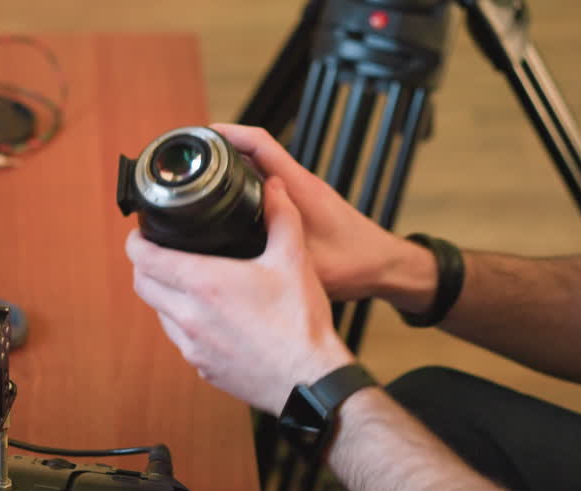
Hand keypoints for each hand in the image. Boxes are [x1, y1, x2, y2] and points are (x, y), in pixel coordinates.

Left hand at [127, 177, 353, 414]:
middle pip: (142, 286)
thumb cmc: (300, 322)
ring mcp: (192, 345)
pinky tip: (206, 317)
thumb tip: (272, 186)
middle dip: (144, 267)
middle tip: (157, 254)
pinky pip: (179, 340)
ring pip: (159, 314)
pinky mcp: (201, 366)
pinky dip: (183, 324)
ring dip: (163, 296)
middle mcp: (189, 316)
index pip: (144, 259)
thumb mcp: (293, 260)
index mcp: (204, 284)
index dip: (135, 243)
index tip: (138, 234)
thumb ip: (281, 217)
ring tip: (184, 283)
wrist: (308, 380)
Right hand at [211, 123, 426, 302]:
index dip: (229, 133)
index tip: (205, 134)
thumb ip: (271, 252)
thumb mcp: (305, 263)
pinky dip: (249, 188)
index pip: (260, 144)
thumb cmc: (356, 264)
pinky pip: (270, 187)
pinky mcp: (305, 205)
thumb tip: (231, 256)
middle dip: (223, 151)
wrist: (385, 267)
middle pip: (255, 152)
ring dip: (235, 169)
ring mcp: (302, 193)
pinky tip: (233, 207)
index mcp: (298, 189)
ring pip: (262, 170)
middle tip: (195, 161)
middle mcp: (300, 184)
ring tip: (205, 182)